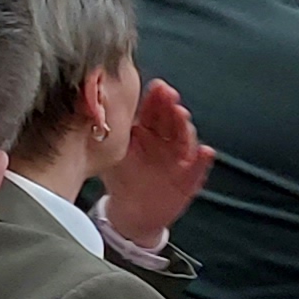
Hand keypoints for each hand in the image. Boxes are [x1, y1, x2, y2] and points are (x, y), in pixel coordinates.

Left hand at [106, 76, 214, 245]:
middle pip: (171, 120)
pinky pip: (197, 168)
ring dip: (185, 126)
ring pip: (184, 138)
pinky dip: (202, 160)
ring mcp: (178, 158)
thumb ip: (109, 133)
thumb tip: (93, 108)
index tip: (157, 86)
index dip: (156, 98)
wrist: (131, 212)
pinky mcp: (188, 178)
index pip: (153, 110)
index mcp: (146, 131)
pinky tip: (204, 151)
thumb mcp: (112, 153)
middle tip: (169, 94)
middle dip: (171, 106)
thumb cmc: (121, 179)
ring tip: (181, 115)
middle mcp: (164, 141)